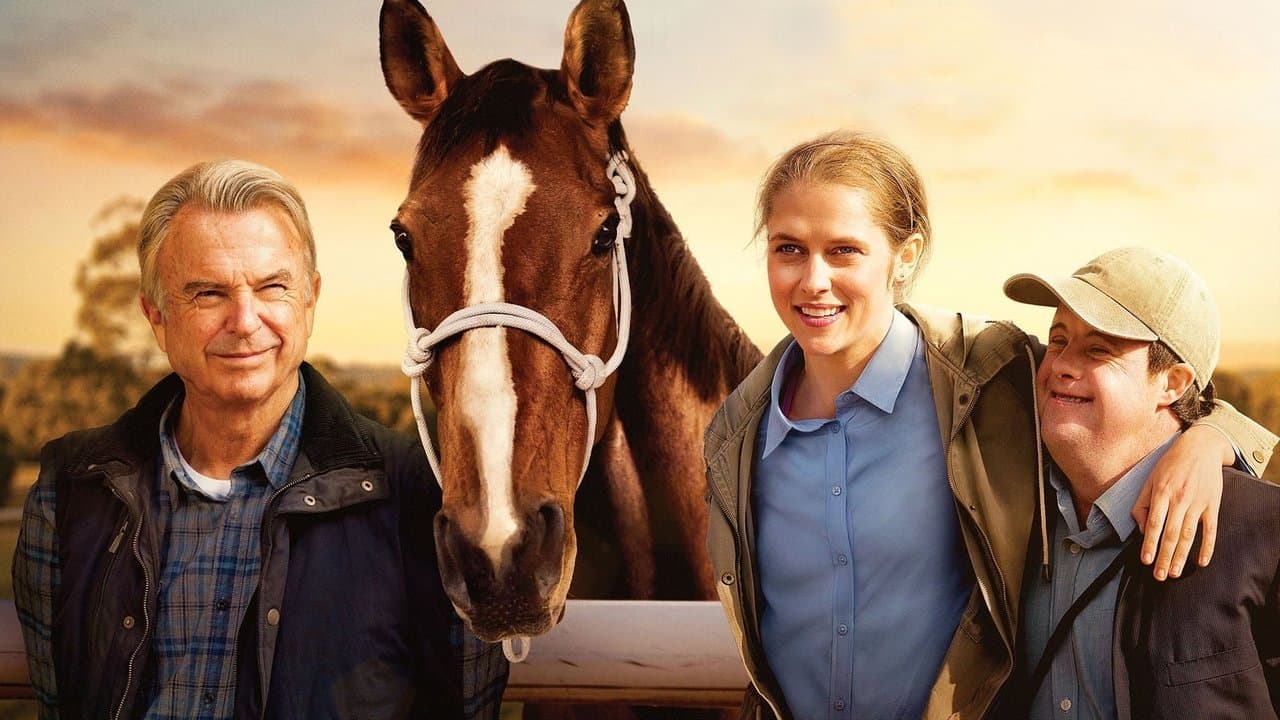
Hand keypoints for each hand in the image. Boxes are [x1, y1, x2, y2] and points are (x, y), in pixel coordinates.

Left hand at [1132, 426, 1230, 579]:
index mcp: (1162, 493)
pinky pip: (1211, 530)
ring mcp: (1198, 503)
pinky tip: (1202, 562)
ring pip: (1189, 535)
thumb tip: (1143, 529)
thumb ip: (1142, 504)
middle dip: (1165, 557)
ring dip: (1182, 556)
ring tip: (1176, 573)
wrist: (1201, 447)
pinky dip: (1208, 547)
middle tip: (1160, 576)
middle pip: (1171, 534)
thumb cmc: (1170, 465)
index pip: (1155, 524)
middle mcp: (1180, 499)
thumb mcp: (1150, 479)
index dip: (1150, 544)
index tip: (1146, 560)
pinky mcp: (1213, 505)